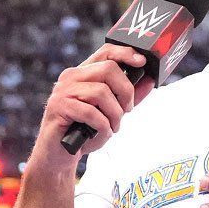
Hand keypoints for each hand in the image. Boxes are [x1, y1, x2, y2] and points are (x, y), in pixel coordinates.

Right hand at [34, 45, 155, 165]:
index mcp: (83, 74)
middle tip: (127, 111)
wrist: (60, 155)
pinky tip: (101, 133)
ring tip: (112, 127)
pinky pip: (91, 112)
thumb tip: (149, 80)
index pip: (106, 53)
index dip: (125, 53)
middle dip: (125, 92)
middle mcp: (71, 77)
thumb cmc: (84, 132)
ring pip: (101, 92)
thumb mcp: (111, 113)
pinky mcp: (58, 106)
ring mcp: (63, 91)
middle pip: (109, 69)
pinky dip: (102, 126)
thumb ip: (128, 97)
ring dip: (114, 115)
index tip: (141, 62)